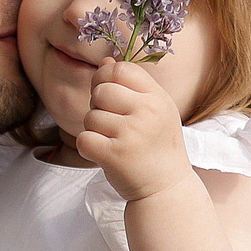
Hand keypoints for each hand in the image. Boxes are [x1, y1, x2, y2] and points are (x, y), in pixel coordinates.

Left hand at [73, 60, 192, 202]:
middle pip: (101, 91)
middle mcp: (147, 112)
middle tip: (111, 124)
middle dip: (97, 106)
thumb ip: (131, 86)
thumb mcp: (155, 111)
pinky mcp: (115, 156)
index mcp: (158, 98)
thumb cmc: (156, 147)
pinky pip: (84, 139)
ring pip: (90, 117)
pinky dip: (88, 147)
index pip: (121, 70)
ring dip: (94, 130)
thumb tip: (105, 62)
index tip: (107, 94)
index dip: (106, 78)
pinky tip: (103, 154)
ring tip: (113, 142)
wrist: (166, 188)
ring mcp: (131, 134)